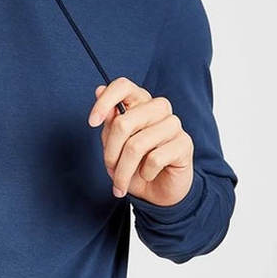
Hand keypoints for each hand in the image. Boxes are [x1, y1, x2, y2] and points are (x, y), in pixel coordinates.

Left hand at [87, 77, 193, 204]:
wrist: (157, 191)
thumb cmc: (134, 165)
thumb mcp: (114, 145)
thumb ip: (109, 122)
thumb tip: (99, 90)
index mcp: (140, 102)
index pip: (123, 86)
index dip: (105, 101)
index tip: (92, 122)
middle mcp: (158, 108)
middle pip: (123, 122)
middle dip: (110, 153)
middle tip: (110, 169)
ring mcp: (173, 124)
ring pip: (136, 145)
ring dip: (123, 170)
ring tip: (121, 182)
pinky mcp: (184, 143)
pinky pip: (154, 159)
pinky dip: (145, 173)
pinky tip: (147, 175)